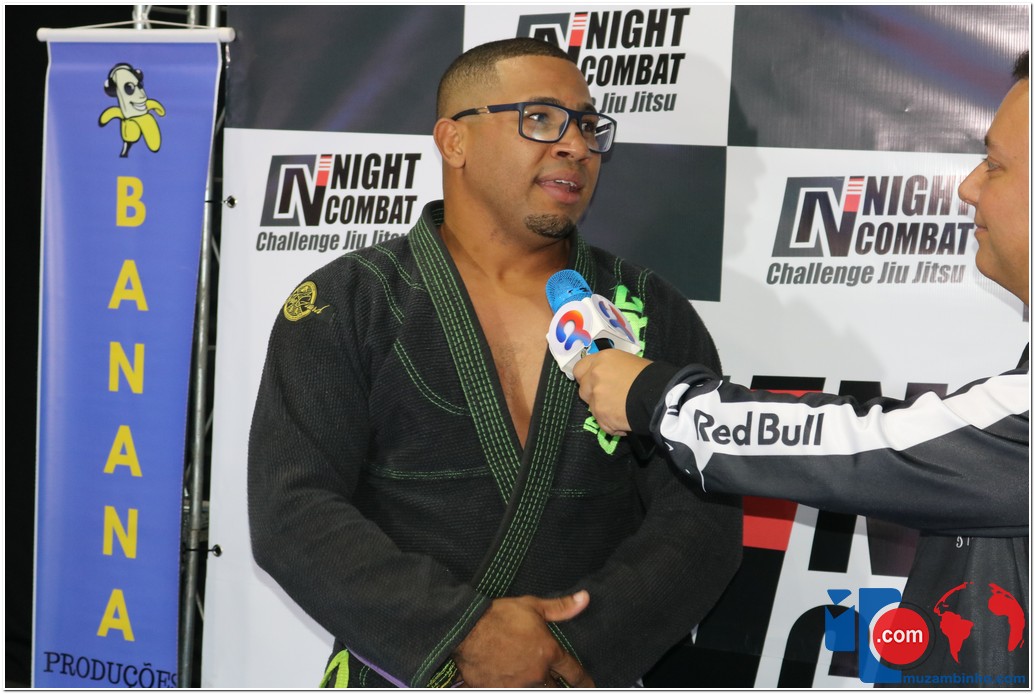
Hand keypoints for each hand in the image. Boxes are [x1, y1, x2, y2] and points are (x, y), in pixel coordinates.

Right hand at [453, 591, 593, 687]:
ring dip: (535, 685)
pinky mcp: (499, 691)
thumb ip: (561, 608)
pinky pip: (511, 692)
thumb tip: (585, 598)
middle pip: (555, 688)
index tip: (589, 685)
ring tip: (529, 678)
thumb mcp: (533, 606)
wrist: (467, 629)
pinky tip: (508, 681)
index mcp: (549, 653)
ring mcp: (518, 685)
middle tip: (555, 682)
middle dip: (556, 686)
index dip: (584, 680)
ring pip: (535, 691)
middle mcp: (537, 673)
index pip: (573, 672)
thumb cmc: (500, 615)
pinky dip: (512, 686)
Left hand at [572, 351, 651, 435]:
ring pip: (592, 408)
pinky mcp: (601, 415)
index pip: (579, 369)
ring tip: (623, 410)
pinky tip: (627, 420)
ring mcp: (596, 397)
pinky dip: (613, 425)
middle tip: (609, 399)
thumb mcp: (630, 362)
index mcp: (602, 359)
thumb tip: (610, 378)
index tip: (593, 383)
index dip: (586, 377)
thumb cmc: (651, 377)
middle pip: (583, 390)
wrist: (659, 396)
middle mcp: (594, 376)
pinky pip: (603, 423)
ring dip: (604, 410)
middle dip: (593, 395)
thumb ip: (612, 369)